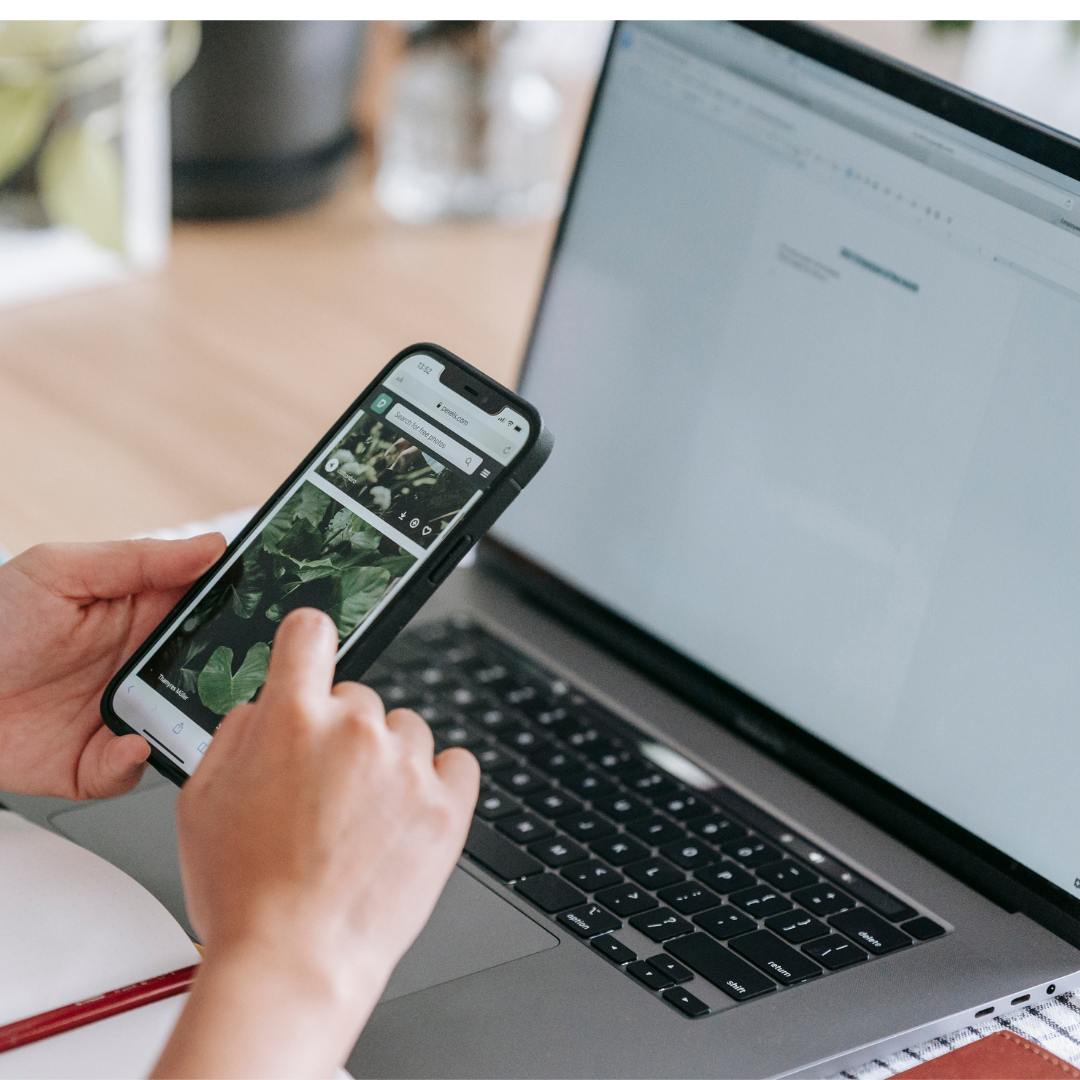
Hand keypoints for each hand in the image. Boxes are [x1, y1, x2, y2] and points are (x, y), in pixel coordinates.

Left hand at [0, 535, 225, 798]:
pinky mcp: (96, 760)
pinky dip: (135, 761)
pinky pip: (135, 768)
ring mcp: (123, 713)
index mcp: (142, 613)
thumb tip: (213, 546)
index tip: (266, 612)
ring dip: (192, 723)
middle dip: (230, 676)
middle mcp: (141, 665)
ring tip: (181, 715)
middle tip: (243, 673)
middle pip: (209, 672)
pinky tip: (128, 743)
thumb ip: (140, 560)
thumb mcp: (61, 571)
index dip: (241, 610)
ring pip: (184, 725)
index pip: (209, 609)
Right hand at [155, 608, 478, 1079]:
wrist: (294, 962)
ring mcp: (407, 766)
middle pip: (358, 696)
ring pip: (405, 731)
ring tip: (360, 819)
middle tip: (322, 791)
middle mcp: (356, 729)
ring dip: (387, 761)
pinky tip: (407, 815)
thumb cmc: (244, 892)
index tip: (313, 652)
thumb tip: (266, 704)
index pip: (311, 632)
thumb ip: (236, 732)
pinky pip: (456, 763)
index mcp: (292, 717)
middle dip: (340, 732)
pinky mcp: (448, 804)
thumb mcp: (200, 800)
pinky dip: (437, 782)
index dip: (309, 641)